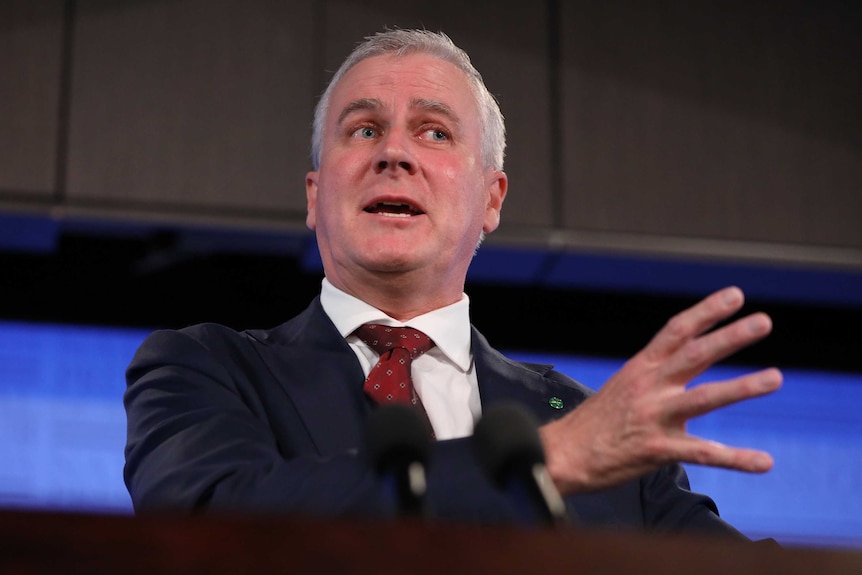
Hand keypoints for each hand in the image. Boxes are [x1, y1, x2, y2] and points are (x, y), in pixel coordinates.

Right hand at [539, 286, 782, 494]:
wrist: (562, 454)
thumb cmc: (594, 422)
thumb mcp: (623, 386)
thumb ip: (655, 374)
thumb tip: (684, 361)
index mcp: (641, 368)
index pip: (676, 331)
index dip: (707, 312)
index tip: (735, 296)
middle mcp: (649, 387)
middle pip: (694, 355)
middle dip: (730, 337)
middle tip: (763, 321)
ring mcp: (653, 417)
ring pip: (704, 398)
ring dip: (741, 387)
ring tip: (774, 377)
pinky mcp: (657, 449)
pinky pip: (703, 453)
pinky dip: (736, 458)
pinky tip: (764, 461)